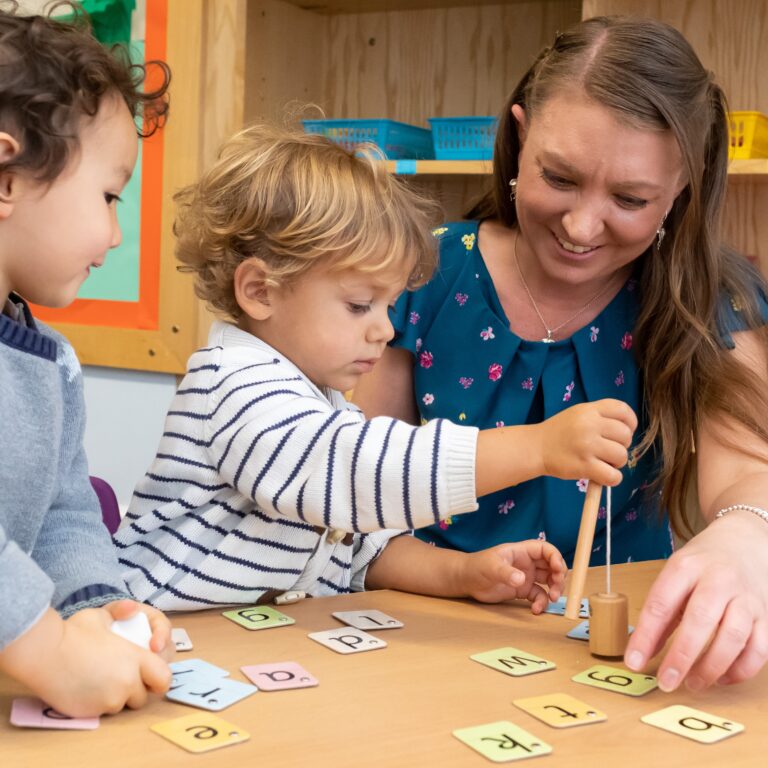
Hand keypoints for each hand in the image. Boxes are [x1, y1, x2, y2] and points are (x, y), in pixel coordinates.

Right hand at [0, 606, 170, 717]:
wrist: (43, 654)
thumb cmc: (73, 631)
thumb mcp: (102, 614)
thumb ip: (122, 611)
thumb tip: (133, 609)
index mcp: (136, 659)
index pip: (164, 679)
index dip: (160, 678)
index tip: (152, 673)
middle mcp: (127, 683)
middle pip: (144, 696)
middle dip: (138, 688)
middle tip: (124, 676)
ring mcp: (108, 701)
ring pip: (122, 705)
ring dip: (119, 697)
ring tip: (104, 680)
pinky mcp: (90, 714)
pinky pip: (102, 712)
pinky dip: (99, 704)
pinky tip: (88, 689)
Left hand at [459, 540, 566, 611]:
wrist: (466, 581)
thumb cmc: (476, 567)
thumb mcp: (491, 567)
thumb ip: (506, 573)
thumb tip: (522, 579)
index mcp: (521, 551)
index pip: (544, 549)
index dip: (555, 557)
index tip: (558, 569)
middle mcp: (527, 563)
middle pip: (551, 566)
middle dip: (558, 576)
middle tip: (556, 589)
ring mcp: (525, 577)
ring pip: (548, 581)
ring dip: (554, 589)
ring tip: (551, 599)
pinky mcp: (522, 591)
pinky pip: (538, 595)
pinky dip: (541, 602)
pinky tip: (536, 610)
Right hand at [537, 399, 635, 485]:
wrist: (535, 448)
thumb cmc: (559, 432)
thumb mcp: (578, 414)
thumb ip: (601, 417)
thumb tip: (627, 432)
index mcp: (588, 410)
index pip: (623, 410)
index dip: (630, 422)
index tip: (624, 431)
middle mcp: (589, 425)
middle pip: (625, 435)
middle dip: (621, 445)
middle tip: (606, 450)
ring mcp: (587, 445)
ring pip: (621, 456)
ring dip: (616, 463)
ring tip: (602, 462)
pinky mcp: (584, 466)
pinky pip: (613, 476)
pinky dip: (612, 478)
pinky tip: (602, 475)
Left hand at [625, 511, 767, 690]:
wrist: (745, 541)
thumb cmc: (702, 563)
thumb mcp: (674, 575)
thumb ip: (661, 612)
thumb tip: (643, 651)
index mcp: (686, 567)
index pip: (661, 603)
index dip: (645, 636)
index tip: (633, 661)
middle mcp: (718, 580)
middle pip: (700, 621)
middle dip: (681, 657)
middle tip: (666, 681)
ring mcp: (746, 597)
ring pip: (733, 637)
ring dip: (712, 667)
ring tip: (692, 684)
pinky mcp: (767, 614)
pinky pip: (759, 649)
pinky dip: (741, 669)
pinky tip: (722, 678)